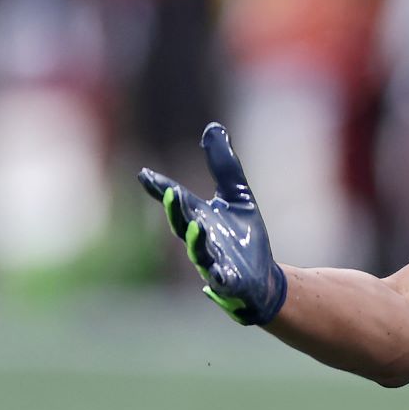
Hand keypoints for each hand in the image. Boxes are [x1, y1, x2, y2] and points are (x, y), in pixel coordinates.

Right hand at [138, 124, 286, 325]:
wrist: (263, 276)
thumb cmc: (243, 236)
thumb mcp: (237, 195)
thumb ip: (224, 166)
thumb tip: (213, 127)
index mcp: (198, 217)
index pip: (177, 200)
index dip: (161, 188)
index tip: (145, 174)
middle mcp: (200, 239)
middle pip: (183, 224)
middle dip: (176, 210)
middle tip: (172, 193)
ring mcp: (212, 262)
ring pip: (199, 252)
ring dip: (195, 240)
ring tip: (196, 225)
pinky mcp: (229, 282)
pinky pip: (221, 280)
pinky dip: (219, 276)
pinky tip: (219, 273)